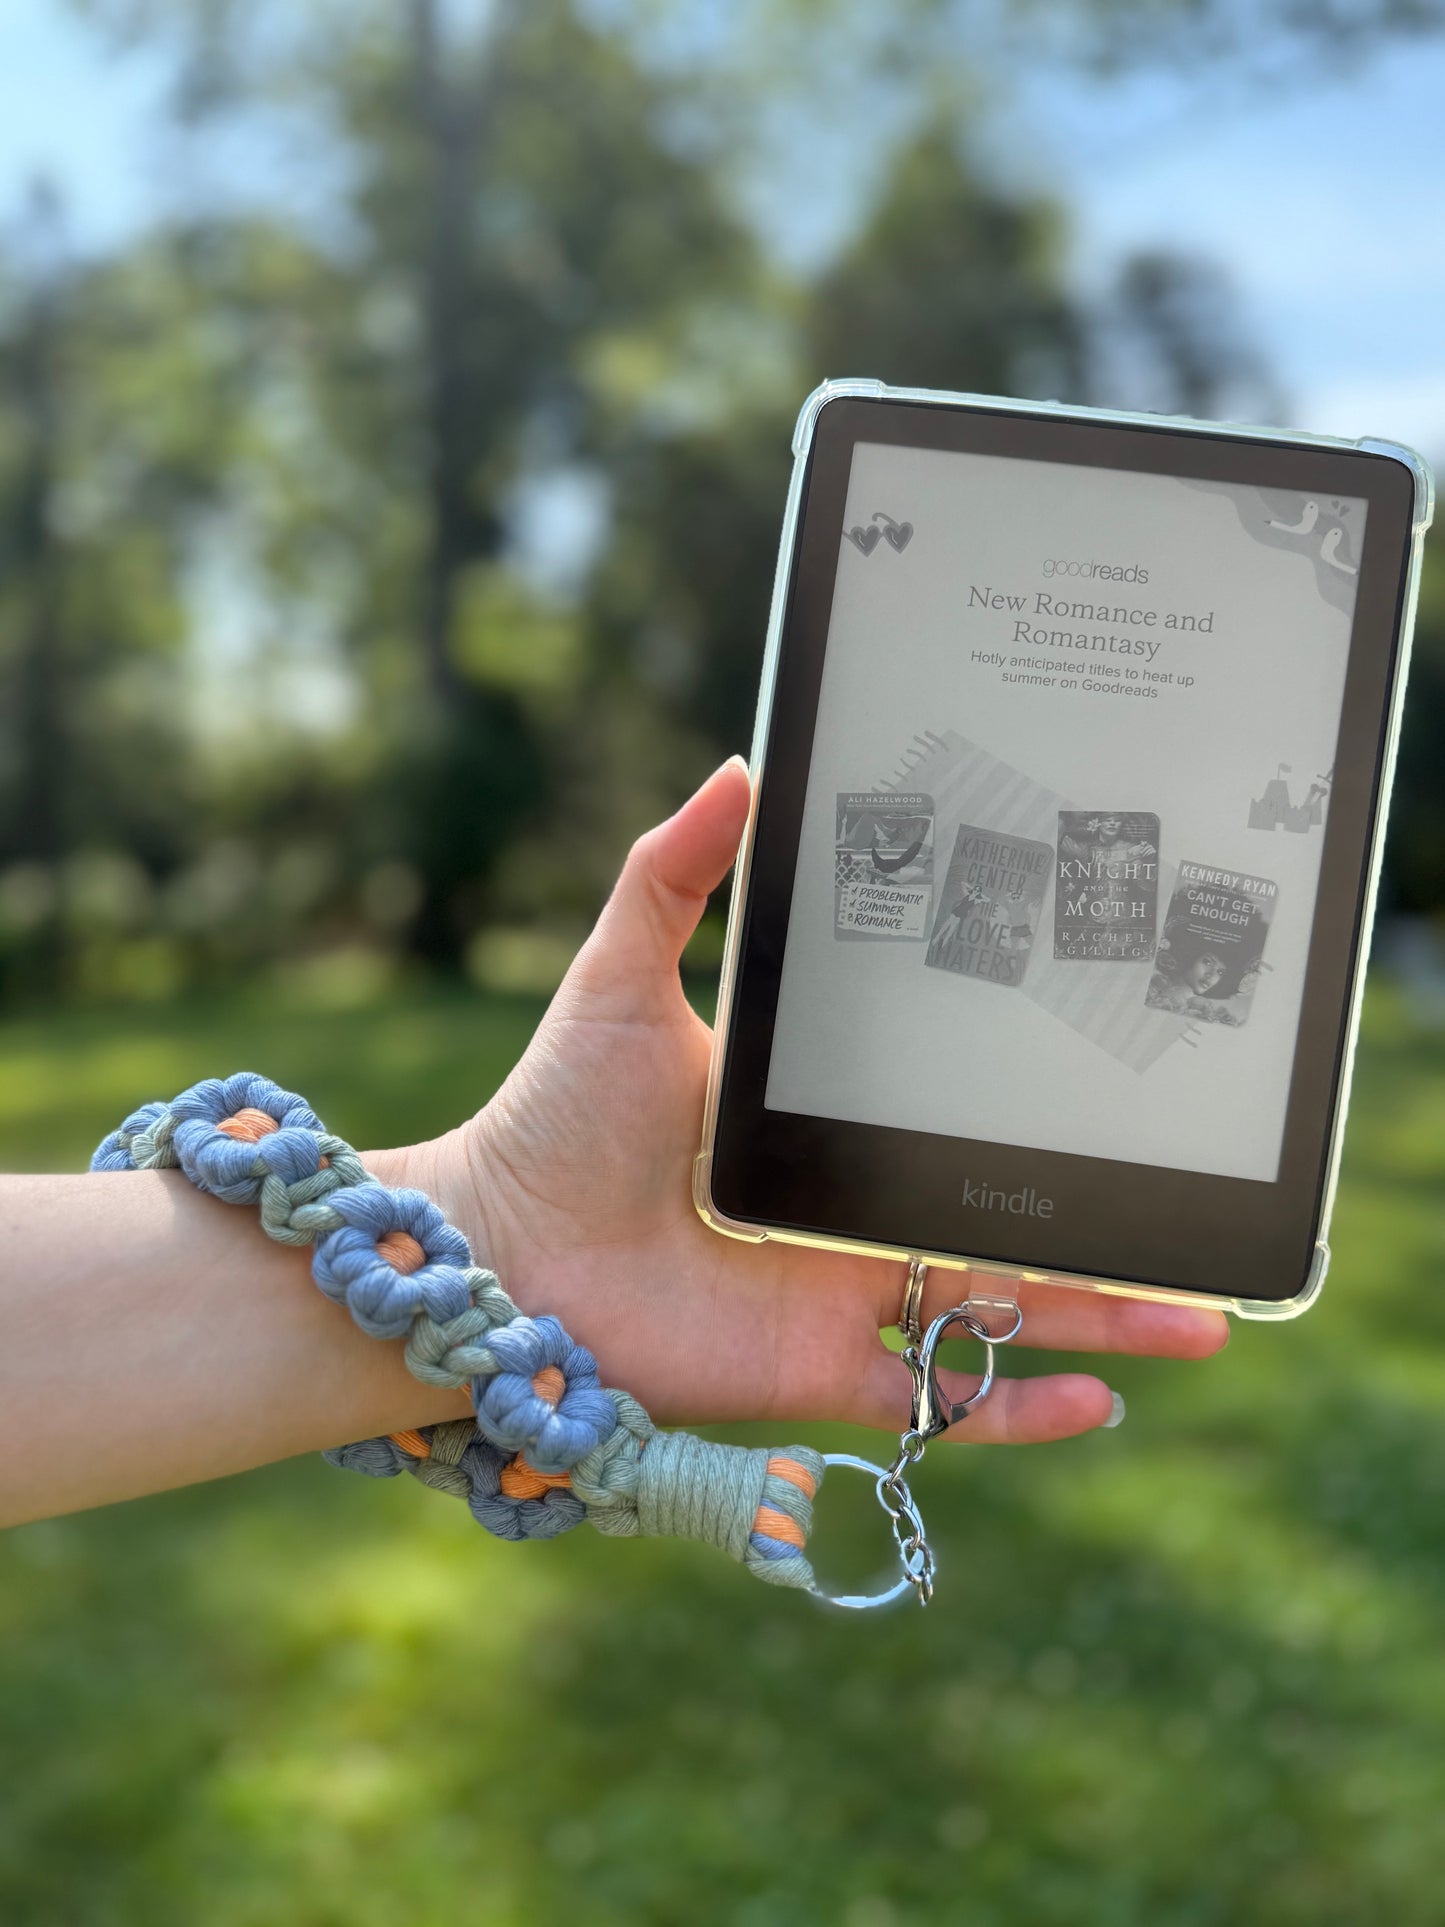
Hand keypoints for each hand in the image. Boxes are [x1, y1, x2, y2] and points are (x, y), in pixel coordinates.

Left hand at [411, 759, 1226, 1442]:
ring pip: (1002, 1314)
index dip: (1039, 1116)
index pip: (956, 1121)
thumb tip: (737, 766)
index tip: (1123, 1084)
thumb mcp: (625, 973)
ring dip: (1103, 1318)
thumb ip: (678, 874)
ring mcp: (842, 1296)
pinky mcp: (818, 1367)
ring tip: (1204, 1318)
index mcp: (827, 1126)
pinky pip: (938, 1402)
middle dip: (1110, 1231)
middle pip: (1007, 1224)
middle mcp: (849, 1214)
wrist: (498, 1243)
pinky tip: (1099, 1400)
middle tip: (1206, 1216)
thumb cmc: (555, 1111)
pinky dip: (1016, 1411)